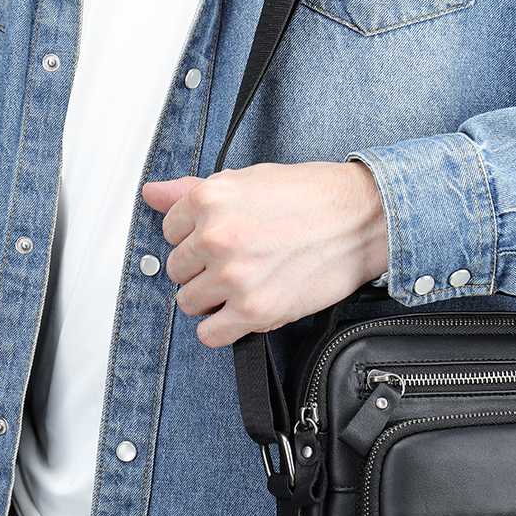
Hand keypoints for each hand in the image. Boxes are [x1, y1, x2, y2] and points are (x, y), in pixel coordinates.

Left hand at [141, 161, 387, 347]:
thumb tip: (153, 194)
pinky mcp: (255, 311)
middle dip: (202, 268)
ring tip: (242, 285)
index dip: (195, 237)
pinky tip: (241, 311)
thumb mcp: (249, 180)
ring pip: (189, 302)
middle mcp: (216, 238)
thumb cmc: (313, 197)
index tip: (217, 240)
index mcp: (209, 200)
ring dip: (211, 299)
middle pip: (177, 269)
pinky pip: (210, 334)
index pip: (169, 230)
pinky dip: (221, 328)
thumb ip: (194, 191)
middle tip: (236, 262)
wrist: (362, 220)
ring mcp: (234, 277)